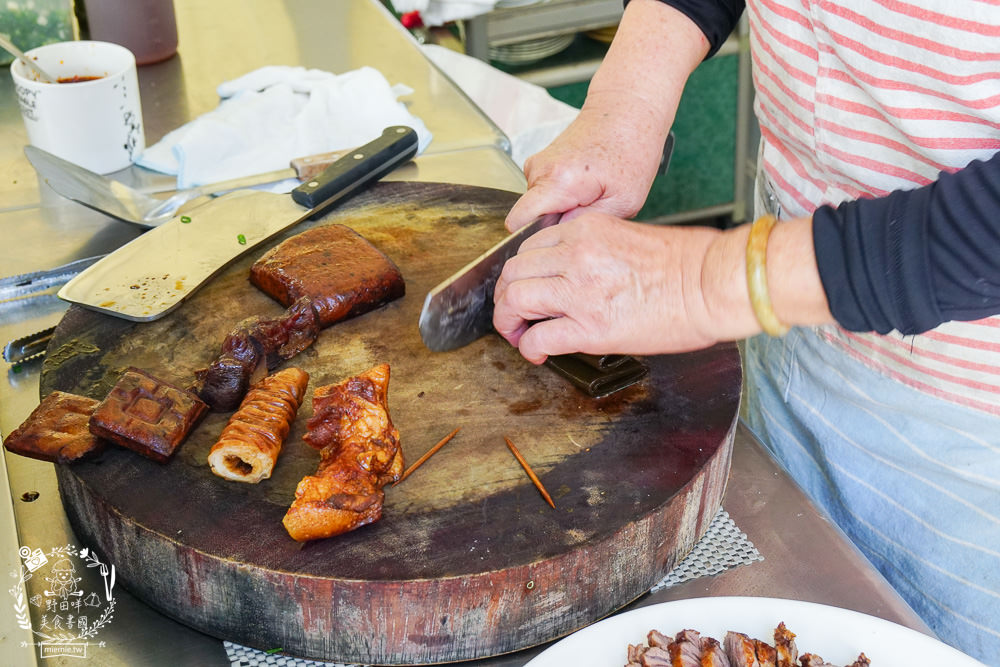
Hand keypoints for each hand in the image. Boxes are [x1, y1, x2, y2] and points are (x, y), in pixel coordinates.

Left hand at [493, 211, 725, 363]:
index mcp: (586, 230)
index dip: (520, 270)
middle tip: (513, 314)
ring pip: (516, 300)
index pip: (530, 245)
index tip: (524, 286)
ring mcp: (579, 291)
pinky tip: (536, 354)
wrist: (714, 284)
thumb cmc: (687, 263)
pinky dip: (528, 349)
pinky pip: (539, 338)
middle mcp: (575, 255)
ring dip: (508, 321)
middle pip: (514, 271)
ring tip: (518, 334)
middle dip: (505, 296)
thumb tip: (575, 272)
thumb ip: (593, 248)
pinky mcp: (589, 327)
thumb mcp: (629, 236)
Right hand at [505, 105, 667, 232]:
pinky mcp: (540, 163)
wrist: (627, 113)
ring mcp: (537, 164)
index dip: (533, 238)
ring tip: (590, 196)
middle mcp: (540, 170)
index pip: (518, 223)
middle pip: (529, 217)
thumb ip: (585, 224)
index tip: (555, 241)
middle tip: (587, 212)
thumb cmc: (631, 151)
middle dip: (554, 223)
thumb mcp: (622, 202)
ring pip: (537, 205)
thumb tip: (560, 237)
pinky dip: (561, 196)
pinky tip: (584, 186)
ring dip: (560, 208)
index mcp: (557, 182)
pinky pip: (542, 193)